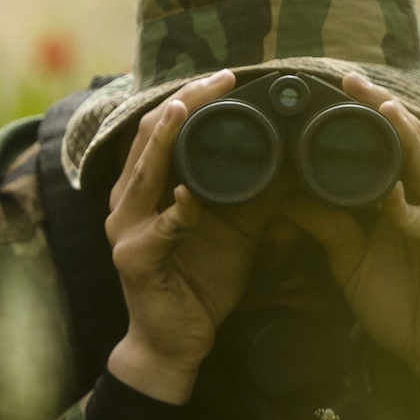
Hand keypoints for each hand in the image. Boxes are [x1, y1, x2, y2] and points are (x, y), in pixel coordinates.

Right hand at [105, 69, 274, 403]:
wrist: (175, 342)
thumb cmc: (199, 282)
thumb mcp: (234, 230)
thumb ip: (253, 195)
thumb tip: (294, 160)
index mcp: (147, 189)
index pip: (162, 130)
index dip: (189, 98)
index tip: (224, 76)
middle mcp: (127, 202)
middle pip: (148, 139)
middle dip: (181, 104)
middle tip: (216, 80)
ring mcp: (125, 230)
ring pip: (141, 175)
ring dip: (164, 141)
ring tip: (185, 111)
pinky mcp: (134, 261)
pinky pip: (156, 232)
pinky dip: (174, 214)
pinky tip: (189, 199)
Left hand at [280, 72, 419, 384]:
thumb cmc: (402, 302)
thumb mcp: (352, 259)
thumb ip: (328, 225)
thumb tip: (287, 196)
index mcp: (414, 197)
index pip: (393, 145)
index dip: (371, 114)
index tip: (339, 85)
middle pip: (412, 144)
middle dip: (384, 109)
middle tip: (352, 80)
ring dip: (406, 140)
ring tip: (383, 109)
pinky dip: (411, 214)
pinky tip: (392, 202)